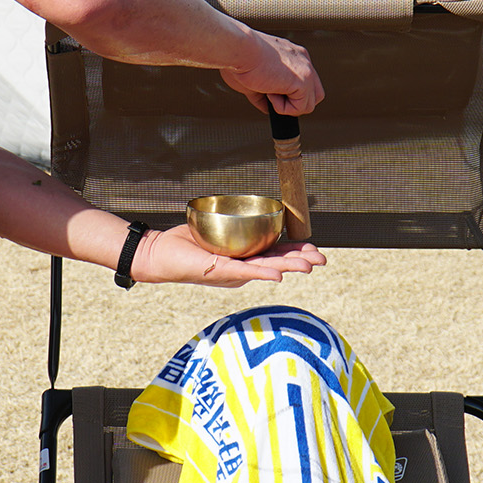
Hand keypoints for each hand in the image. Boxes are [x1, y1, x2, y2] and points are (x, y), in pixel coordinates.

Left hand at [133, 226, 324, 287]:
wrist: (159, 253)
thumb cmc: (185, 242)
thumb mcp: (215, 232)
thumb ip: (232, 225)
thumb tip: (248, 207)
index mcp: (243, 259)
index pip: (274, 255)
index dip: (295, 252)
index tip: (314, 248)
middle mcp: (240, 269)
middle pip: (276, 264)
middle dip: (301, 261)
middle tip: (322, 259)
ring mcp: (231, 272)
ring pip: (266, 269)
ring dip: (289, 267)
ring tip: (310, 265)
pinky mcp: (219, 272)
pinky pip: (244, 272)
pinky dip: (263, 274)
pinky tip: (279, 276)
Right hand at [220, 32, 322, 116]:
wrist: (238, 49)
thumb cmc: (239, 60)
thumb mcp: (253, 79)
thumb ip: (264, 95)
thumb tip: (267, 109)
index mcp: (292, 56)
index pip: (304, 81)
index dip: (290, 94)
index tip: (270, 92)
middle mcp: (302, 60)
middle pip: (314, 94)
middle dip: (296, 103)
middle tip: (273, 98)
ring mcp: (305, 70)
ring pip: (309, 104)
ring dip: (287, 106)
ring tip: (268, 92)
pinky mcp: (303, 80)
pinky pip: (301, 107)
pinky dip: (283, 107)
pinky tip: (269, 92)